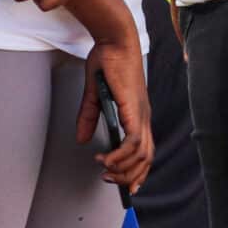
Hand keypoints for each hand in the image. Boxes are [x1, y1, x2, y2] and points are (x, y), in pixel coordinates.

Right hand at [79, 31, 153, 192]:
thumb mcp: (94, 95)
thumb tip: (81, 140)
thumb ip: (88, 117)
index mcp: (138, 114)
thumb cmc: (108, 62)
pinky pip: (133, 141)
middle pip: (146, 159)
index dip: (139, 171)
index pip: (146, 151)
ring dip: (123, 169)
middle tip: (110, 181)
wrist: (114, 41)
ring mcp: (141, 114)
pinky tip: (106, 159)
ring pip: (141, 155)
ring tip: (104, 170)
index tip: (127, 186)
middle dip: (130, 177)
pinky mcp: (133, 109)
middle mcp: (144, 117)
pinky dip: (121, 155)